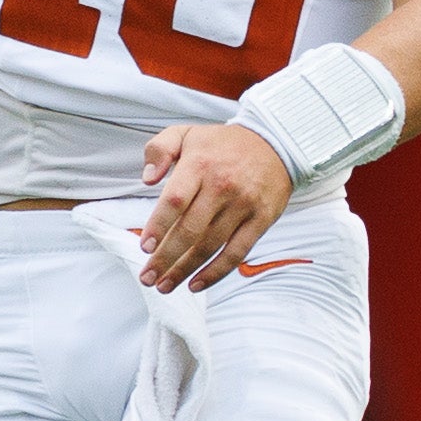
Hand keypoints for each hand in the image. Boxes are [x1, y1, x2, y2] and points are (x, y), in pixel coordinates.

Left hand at [135, 121, 293, 291]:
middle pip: (190, 230)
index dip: (158, 226)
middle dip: (165, 259)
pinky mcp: (261, 220)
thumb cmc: (223, 144)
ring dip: (185, 270)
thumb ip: (159, 149)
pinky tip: (196, 284)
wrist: (276, 143)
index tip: (145, 247)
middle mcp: (222, 186)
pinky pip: (237, 252)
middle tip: (148, 277)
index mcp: (200, 165)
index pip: (175, 201)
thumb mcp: (186, 133)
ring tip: (164, 286)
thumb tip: (147, 179)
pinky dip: (216, 272)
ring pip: (210, 246)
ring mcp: (243, 205)